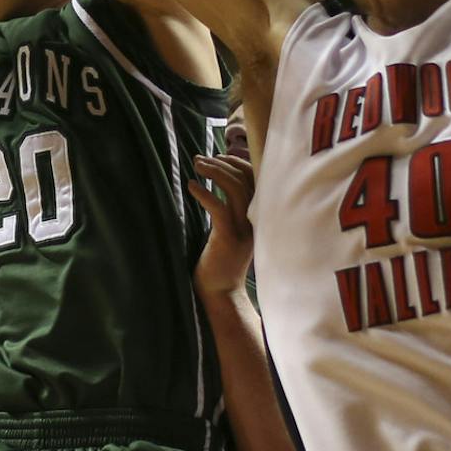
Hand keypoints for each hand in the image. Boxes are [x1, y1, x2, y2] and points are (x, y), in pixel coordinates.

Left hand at [189, 152, 256, 296]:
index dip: (238, 163)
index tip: (220, 157)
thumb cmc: (220, 262)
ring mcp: (243, 230)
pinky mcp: (228, 239)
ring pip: (234, 190)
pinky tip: (192, 187)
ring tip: (196, 165)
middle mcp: (255, 221)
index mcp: (259, 217)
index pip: (256, 180)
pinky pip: (218, 208)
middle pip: (244, 180)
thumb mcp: (231, 231)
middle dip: (222, 164)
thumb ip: (231, 210)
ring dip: (214, 172)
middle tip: (200, 159)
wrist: (222, 294)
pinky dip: (205, 194)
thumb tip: (220, 184)